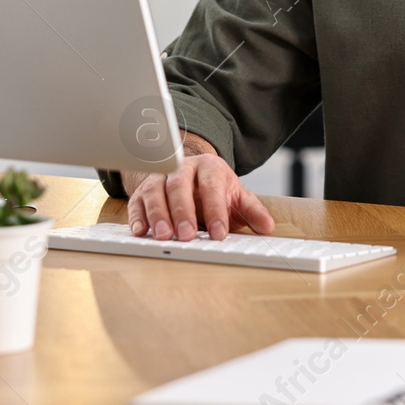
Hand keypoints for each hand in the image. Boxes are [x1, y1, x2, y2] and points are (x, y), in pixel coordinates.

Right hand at [124, 133, 273, 241]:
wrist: (191, 175)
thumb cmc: (215, 189)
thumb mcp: (237, 197)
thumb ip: (252, 211)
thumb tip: (267, 226)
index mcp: (209, 167)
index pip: (211, 186)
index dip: (215, 210)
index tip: (219, 233)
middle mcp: (182, 168)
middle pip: (179, 185)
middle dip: (182, 211)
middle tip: (186, 236)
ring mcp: (160, 178)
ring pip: (155, 191)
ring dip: (157, 214)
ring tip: (163, 236)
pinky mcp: (142, 190)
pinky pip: (137, 200)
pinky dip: (137, 216)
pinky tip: (140, 231)